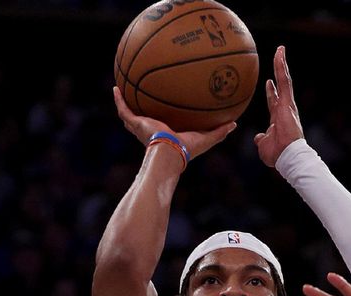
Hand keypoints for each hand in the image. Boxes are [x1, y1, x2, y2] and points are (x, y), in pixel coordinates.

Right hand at [113, 86, 235, 159]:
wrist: (170, 152)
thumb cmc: (187, 149)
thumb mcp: (206, 137)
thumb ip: (220, 131)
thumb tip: (235, 124)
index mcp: (167, 134)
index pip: (165, 125)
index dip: (165, 118)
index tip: (168, 108)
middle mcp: (152, 131)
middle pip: (145, 119)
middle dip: (143, 111)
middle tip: (144, 98)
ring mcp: (141, 127)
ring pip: (130, 115)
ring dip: (126, 103)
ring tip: (123, 89)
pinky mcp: (135, 123)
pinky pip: (123, 109)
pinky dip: (118, 99)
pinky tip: (115, 87)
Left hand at [253, 46, 303, 166]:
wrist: (287, 156)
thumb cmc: (277, 155)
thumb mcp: (264, 146)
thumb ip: (261, 139)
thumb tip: (257, 138)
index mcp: (278, 118)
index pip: (274, 102)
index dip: (271, 93)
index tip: (268, 83)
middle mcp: (284, 109)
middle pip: (281, 87)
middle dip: (279, 73)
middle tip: (278, 60)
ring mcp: (287, 104)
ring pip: (284, 79)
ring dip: (281, 64)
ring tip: (280, 50)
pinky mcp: (288, 101)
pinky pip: (284, 80)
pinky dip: (281, 66)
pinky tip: (279, 53)